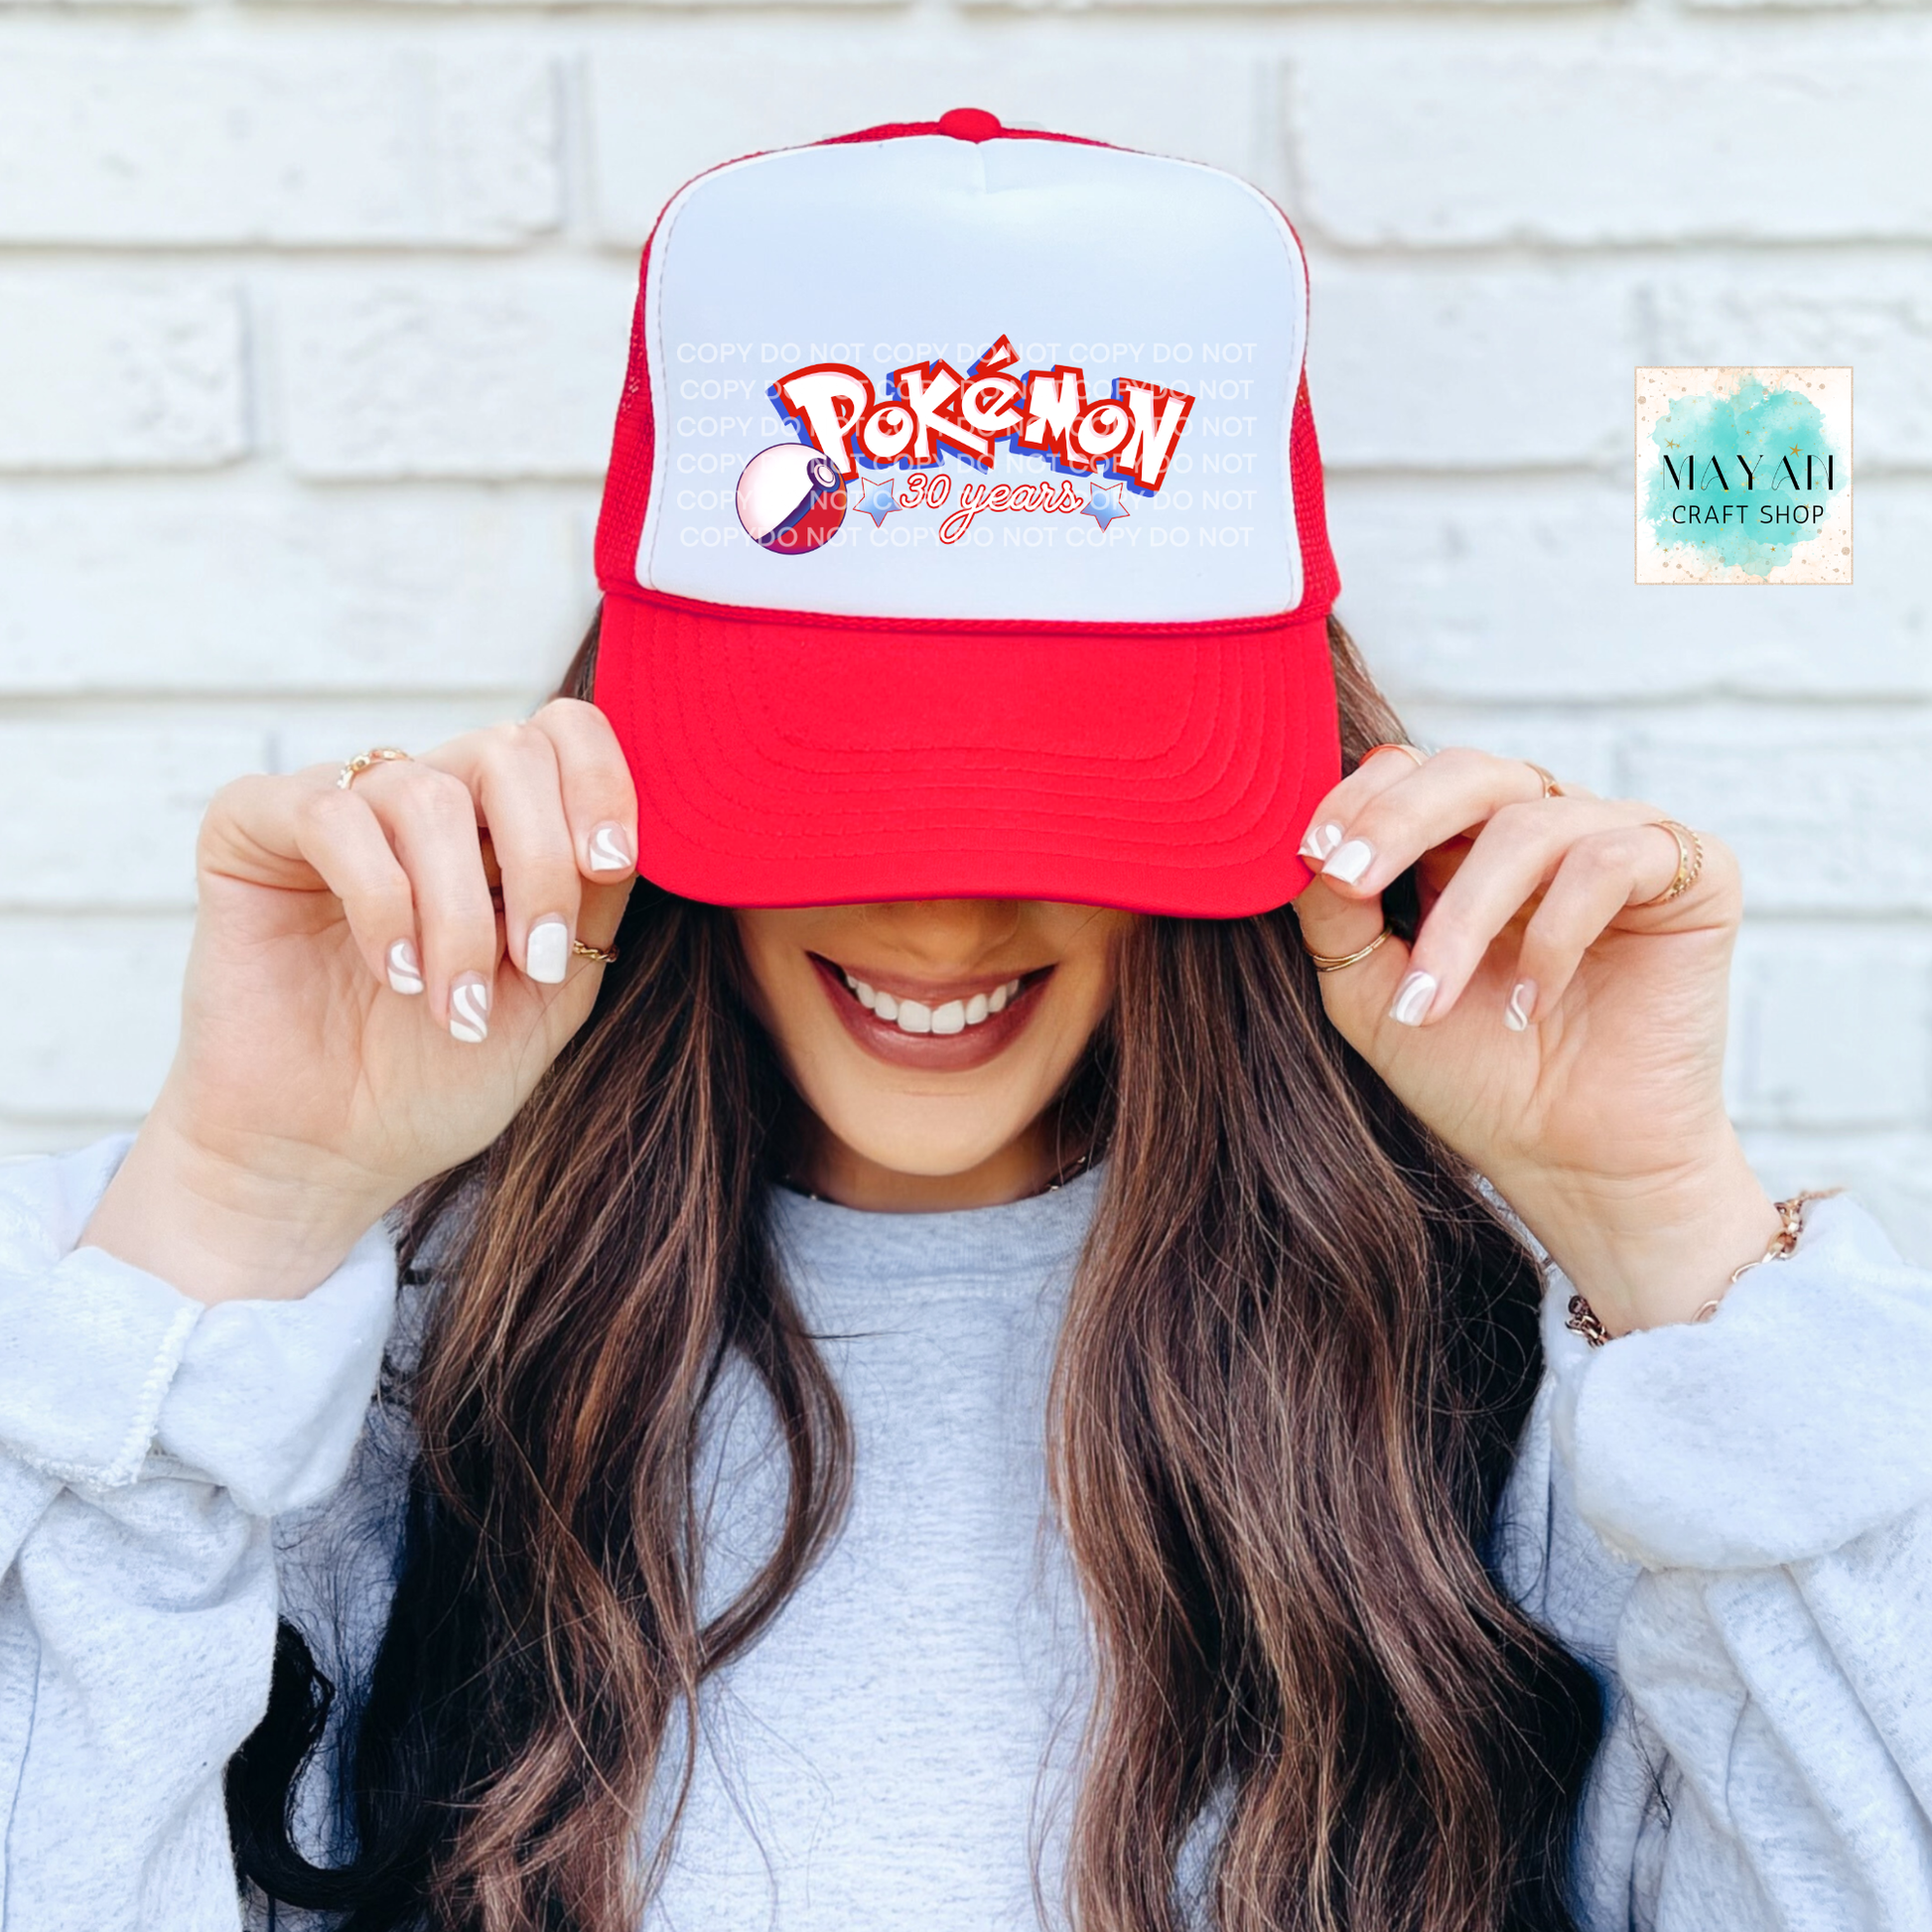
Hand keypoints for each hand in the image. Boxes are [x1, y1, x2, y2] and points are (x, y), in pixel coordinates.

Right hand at [82, 701, 637, 1303]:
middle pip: (507, 749)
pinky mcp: (252, 828)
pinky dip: (381, 902)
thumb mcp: (553, 990)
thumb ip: (593, 900)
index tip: (611, 865)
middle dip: (540, 859)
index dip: (599, 781)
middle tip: (535, 962)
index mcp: (499, 824)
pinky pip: (333, 816)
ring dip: (459, 916)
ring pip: (428, 794)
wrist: (331, 1155)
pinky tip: (392, 973)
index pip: (560, 733)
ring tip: (455, 1004)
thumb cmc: (444, 1075)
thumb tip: (637, 824)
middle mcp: (423, 798)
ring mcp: (340, 807)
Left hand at [1292, 745, 1780, 1336]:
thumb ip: (1335, 917)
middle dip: (1396, 821)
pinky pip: (1614, 858)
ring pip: (1530, 823)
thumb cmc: (1476, 1079)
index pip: (1413, 773)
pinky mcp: (1694, 873)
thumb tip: (1298, 846)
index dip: (1360, 802)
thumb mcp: (1374, 995)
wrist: (1575, 1164)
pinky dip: (1556, 933)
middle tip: (1346, 879)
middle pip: (1469, 770)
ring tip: (1431, 1004)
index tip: (1313, 857)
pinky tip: (1531, 1006)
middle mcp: (1546, 825)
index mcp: (1469, 843)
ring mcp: (1622, 841)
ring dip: (1465, 918)